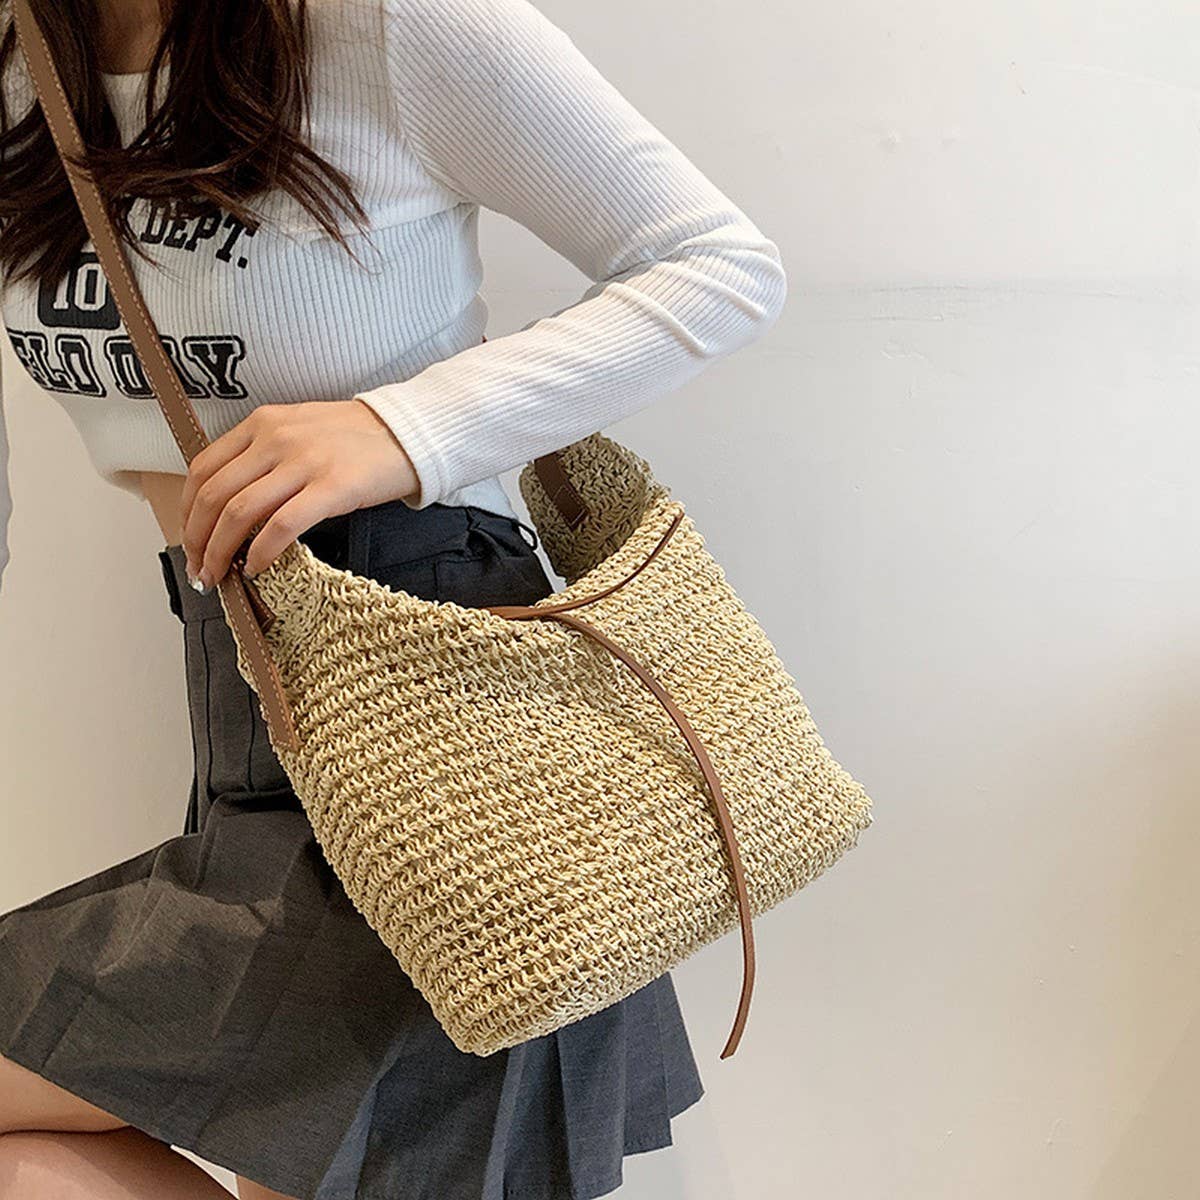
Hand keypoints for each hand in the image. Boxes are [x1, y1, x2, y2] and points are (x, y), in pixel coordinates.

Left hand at [180, 399, 419, 587]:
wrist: (409, 432)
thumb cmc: (357, 438)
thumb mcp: (299, 430)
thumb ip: (264, 455)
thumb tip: (231, 504)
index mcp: (262, 423)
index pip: (202, 469)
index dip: (186, 512)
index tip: (190, 539)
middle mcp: (275, 438)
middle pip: (213, 495)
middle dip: (197, 540)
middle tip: (199, 569)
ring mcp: (303, 462)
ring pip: (239, 513)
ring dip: (220, 552)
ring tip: (220, 576)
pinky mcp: (332, 487)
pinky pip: (282, 526)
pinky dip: (262, 552)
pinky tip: (258, 568)